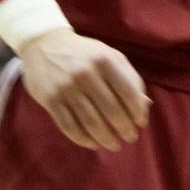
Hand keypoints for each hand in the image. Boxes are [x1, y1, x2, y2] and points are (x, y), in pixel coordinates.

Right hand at [19, 28, 149, 150]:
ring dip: (105, 138)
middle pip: (111, 110)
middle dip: (124, 128)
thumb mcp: (110, 56)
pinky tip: (93, 143)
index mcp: (106, 61)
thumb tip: (144, 105)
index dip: (137, 112)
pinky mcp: (51, 100)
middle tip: (130, 138)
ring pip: (91, 122)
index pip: (128, 92)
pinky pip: (69, 126)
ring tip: (114, 144)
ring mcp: (67, 88)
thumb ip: (129, 77)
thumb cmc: (85, 54)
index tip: (140, 123)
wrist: (45, 44)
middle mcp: (87, 74)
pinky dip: (83, 139)